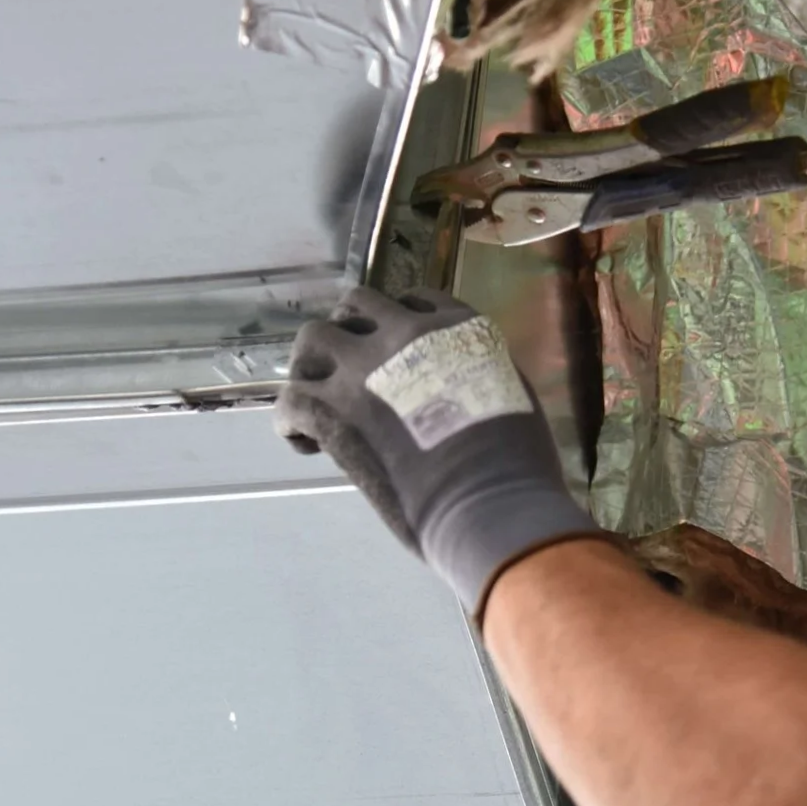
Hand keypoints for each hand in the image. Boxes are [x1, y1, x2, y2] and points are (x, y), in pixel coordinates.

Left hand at [275, 285, 606, 616]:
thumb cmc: (517, 465)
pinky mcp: (333, 410)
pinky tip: (308, 444)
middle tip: (351, 371)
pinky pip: (289, 400)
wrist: (490, 503)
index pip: (412, 302)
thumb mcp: (510, 394)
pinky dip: (292, 422)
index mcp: (458, 327)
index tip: (395, 356)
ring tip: (321, 401)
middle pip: (356, 306)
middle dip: (350, 335)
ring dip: (313, 367)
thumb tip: (448, 384)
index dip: (396, 327)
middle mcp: (405, 333)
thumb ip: (473, 373)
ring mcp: (364, 367)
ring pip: (312, 339)